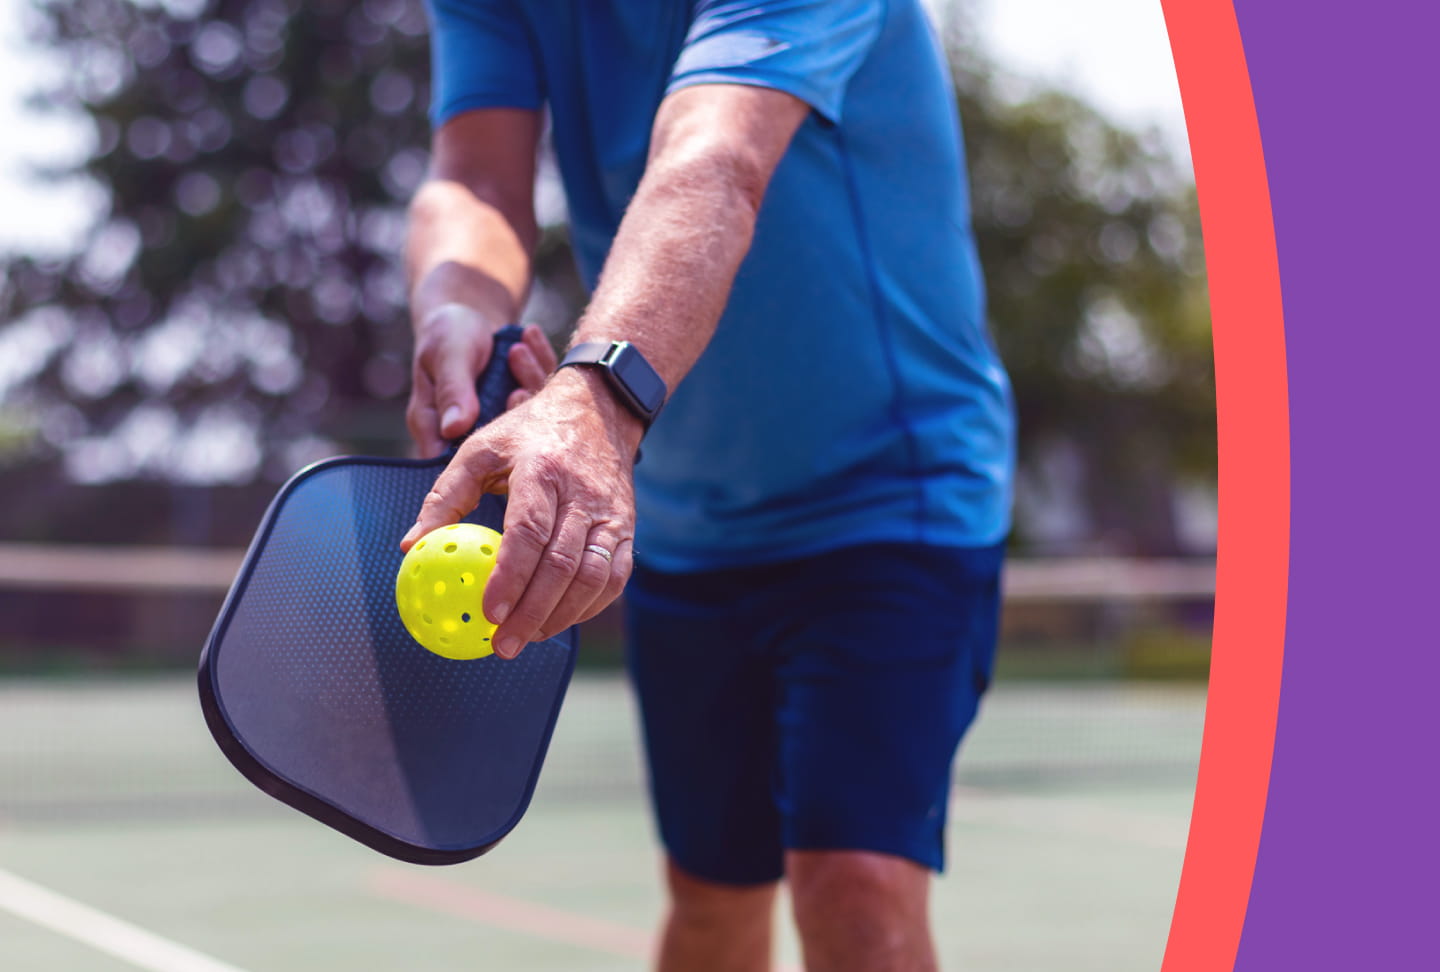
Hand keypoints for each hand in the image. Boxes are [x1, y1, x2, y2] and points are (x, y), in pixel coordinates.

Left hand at [399, 367, 643, 658]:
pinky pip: (615, 577)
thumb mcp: (479, 448)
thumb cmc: (529, 433)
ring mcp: (611, 513)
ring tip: (529, 638)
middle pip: (562, 564)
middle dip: (533, 612)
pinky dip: (590, 607)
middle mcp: (581, 493)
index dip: (510, 576)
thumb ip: (444, 496)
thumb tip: (410, 545)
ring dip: (562, 616)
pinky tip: (561, 620)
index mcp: (541, 470)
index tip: (488, 612)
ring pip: (594, 576)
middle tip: (504, 644)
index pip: (529, 531)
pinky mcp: (627, 528)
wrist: (599, 410)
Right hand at [405, 304, 556, 457]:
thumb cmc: (448, 332)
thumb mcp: (448, 355)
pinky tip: (531, 336)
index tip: (503, 423)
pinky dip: (539, 364)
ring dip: (527, 380)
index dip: (481, 457)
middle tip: (517, 386)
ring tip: (517, 350)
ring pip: (525, 418)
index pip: (452, 462)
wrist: (470, 312)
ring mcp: (500, 420)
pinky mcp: (525, 407)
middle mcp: (468, 431)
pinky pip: (540, 394)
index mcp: (435, 427)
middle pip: (497, 445)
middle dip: (514, 413)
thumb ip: (452, 390)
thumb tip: (453, 428)